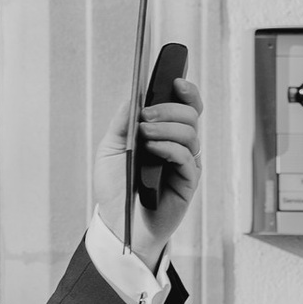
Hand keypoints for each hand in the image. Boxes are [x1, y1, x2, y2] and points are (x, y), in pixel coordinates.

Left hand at [97, 75, 201, 266]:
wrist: (118, 222)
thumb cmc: (117, 186)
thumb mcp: (111, 147)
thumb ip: (123, 121)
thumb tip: (133, 96)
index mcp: (166, 134)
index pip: (186, 107)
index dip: (187, 92)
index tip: (176, 81)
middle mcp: (180, 146)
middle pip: (191, 115)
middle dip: (169, 108)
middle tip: (147, 114)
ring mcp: (185, 164)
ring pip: (190, 133)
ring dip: (166, 127)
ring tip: (144, 133)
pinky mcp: (187, 182)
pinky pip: (187, 157)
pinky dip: (170, 147)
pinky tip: (153, 148)